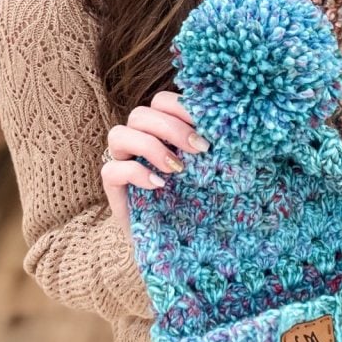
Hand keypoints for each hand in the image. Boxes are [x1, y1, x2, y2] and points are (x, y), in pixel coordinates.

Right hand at [101, 91, 209, 236]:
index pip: (161, 101)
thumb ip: (212, 147)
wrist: (180, 240)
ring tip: (177, 168)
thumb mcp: (209, 169)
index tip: (208, 124)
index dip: (181, 107)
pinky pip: (111, 169)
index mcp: (160, 129)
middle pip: (140, 114)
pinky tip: (159, 185)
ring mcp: (121, 161)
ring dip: (150, 146)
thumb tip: (230, 129)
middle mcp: (138, 139)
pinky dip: (136, 172)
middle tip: (200, 149)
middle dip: (171, 128)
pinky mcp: (112, 186)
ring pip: (119, 134)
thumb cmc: (197, 199)